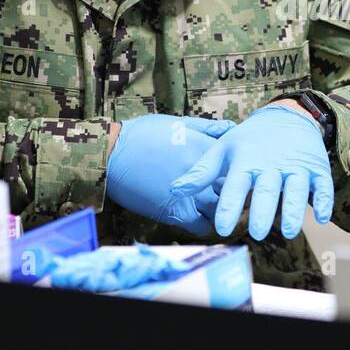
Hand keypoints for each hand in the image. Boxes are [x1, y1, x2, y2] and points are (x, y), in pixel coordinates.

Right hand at [105, 114, 233, 235]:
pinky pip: (202, 226)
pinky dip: (204, 224)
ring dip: (220, 209)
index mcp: (206, 148)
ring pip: (222, 208)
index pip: (238, 162)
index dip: (238, 168)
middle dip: (233, 189)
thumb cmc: (141, 134)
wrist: (111, 155)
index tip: (235, 171)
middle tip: (229, 191)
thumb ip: (207, 127)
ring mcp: (192, 194)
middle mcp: (204, 172)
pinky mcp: (176, 214)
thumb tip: (231, 126)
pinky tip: (198, 218)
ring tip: (215, 207)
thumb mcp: (177, 123)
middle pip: (234, 187)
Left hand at [170, 105, 333, 241]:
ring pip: (296, 189)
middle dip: (262, 210)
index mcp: (247, 160)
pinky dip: (323, 201)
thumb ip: (203, 172)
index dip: (229, 206)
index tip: (223, 228)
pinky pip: (322, 186)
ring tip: (288, 231)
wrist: (288, 118)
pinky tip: (321, 218)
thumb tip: (174, 190)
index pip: (236, 185)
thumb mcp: (225, 149)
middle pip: (268, 189)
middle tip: (255, 232)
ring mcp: (297, 167)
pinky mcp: (317, 169)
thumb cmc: (251, 140)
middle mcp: (272, 164)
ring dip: (293, 209)